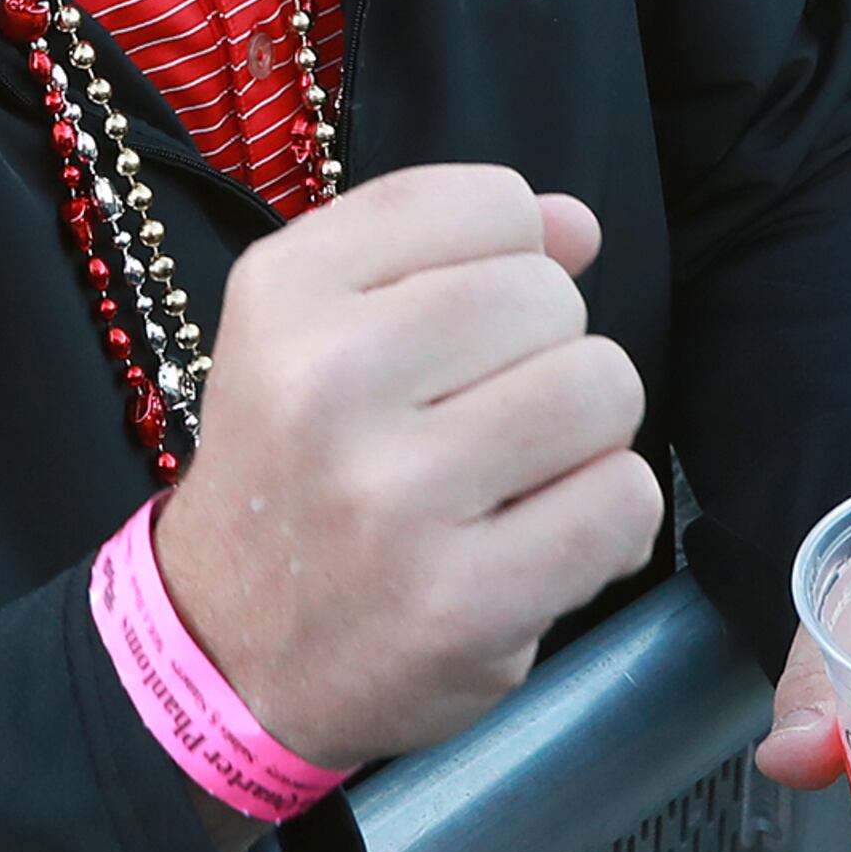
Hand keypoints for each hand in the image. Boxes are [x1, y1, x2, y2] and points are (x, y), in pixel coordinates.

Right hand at [151, 164, 665, 774]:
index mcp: (287, 292)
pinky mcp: (463, 600)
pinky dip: (611, 516)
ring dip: (588, 433)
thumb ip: (445, 252)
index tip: (464, 325)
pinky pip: (624, 500)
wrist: (226, 648)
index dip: (513, 257)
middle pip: (551, 297)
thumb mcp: (319, 328)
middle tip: (486, 415)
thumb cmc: (296, 471)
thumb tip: (579, 224)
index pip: (490, 204)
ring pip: (602, 388)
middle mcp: (329, 380)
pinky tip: (545, 536)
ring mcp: (395, 495)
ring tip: (521, 472)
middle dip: (548, 350)